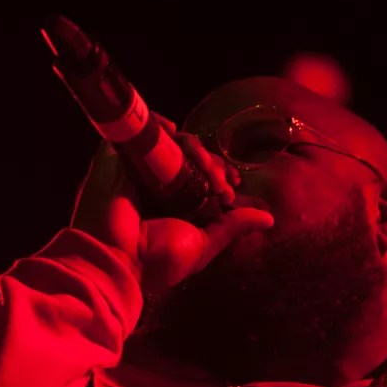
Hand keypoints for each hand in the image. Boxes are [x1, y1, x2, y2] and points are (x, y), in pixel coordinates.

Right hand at [70, 115, 274, 296]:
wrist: (118, 260)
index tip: (232, 186)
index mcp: (175, 204)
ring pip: (175, 142)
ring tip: (206, 171)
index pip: (202, 175)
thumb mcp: (204, 244)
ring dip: (197, 150)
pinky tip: (174, 132)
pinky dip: (160, 125)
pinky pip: (142, 129)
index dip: (221, 173)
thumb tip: (268, 218)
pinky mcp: (119, 158)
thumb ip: (232, 227)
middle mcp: (158, 184)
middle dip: (214, 164)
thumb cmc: (157, 262)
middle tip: (222, 185)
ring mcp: (138, 169)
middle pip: (192, 155)